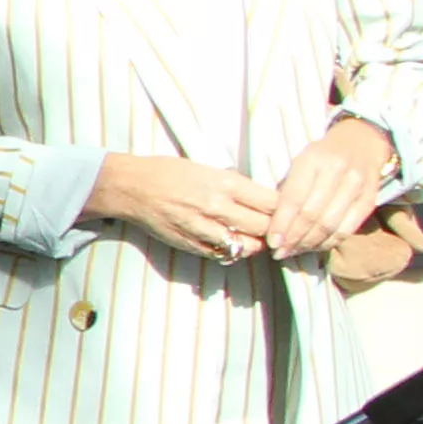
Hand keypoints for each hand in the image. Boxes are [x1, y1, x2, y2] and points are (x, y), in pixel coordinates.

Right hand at [87, 151, 282, 261]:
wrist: (131, 187)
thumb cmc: (170, 173)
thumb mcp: (208, 169)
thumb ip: (236, 186)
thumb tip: (264, 200)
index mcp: (225, 183)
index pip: (271, 202)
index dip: (287, 210)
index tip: (291, 212)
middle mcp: (217, 206)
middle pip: (264, 226)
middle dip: (275, 230)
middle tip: (279, 230)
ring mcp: (203, 228)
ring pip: (246, 246)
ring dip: (256, 245)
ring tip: (258, 240)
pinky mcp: (190, 243)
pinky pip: (222, 254)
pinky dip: (233, 252)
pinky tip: (233, 245)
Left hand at [264, 118, 402, 258]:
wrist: (361, 144)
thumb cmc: (321, 158)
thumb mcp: (300, 164)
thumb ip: (287, 190)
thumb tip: (273, 227)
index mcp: (312, 160)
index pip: (294, 199)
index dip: (282, 224)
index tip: (272, 243)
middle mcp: (337, 171)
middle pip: (312, 215)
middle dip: (293, 238)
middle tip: (280, 253)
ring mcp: (357, 185)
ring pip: (330, 225)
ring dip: (309, 244)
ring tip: (295, 251)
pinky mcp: (370, 200)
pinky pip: (347, 229)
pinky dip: (329, 242)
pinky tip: (315, 247)